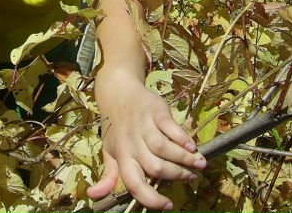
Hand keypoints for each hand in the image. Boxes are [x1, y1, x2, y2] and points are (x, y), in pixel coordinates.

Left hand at [87, 79, 205, 210]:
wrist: (118, 92)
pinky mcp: (156, 111)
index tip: (167, 206)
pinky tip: (192, 147)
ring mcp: (144, 126)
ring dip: (184, 159)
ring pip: (164, 148)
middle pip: (155, 166)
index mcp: (122, 155)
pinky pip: (171, 127)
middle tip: (190, 177)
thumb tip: (92, 196)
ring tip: (199, 165)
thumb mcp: (108, 150)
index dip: (150, 199)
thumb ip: (108, 175)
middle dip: (176, 175)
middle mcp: (132, 142)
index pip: (134, 183)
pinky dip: (183, 138)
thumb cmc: (115, 126)